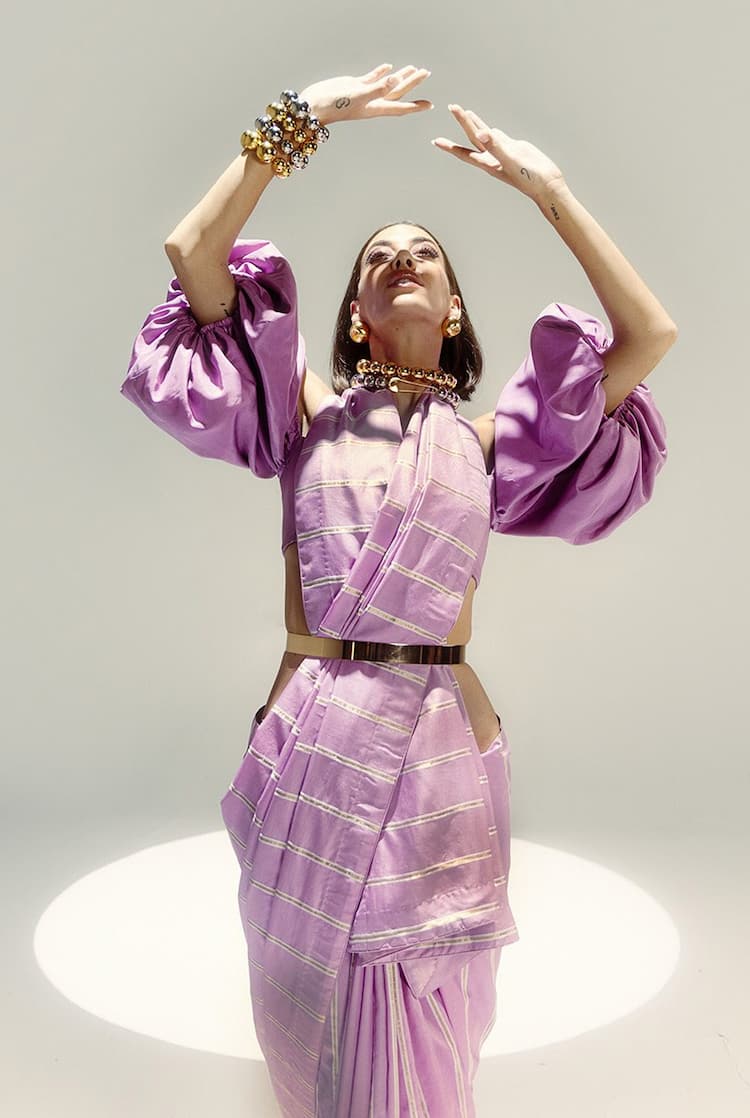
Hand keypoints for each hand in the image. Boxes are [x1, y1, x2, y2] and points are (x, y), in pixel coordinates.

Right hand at [300, 63, 432, 126]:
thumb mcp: (359, 95)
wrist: (315, 104)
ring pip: (387, 84)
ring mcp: (365, 94)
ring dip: (400, 77)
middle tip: (426, 73)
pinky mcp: (356, 85)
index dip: (415, 106)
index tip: (430, 105)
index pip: (400, 106)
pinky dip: (381, 73)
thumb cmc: (335, 105)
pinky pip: (372, 78)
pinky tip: (388, 67)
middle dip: (412, 83)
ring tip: (413, 69)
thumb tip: (396, 79)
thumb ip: (378, 87)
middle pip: (397, 92)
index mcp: (375, 108)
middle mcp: (373, 102)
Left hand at [432, 104, 565, 203]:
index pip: (464, 151)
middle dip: (462, 122)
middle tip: (452, 107)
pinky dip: (491, 130)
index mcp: (487, 163)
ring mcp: (502, 152)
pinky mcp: (513, 148)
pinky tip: (487, 127)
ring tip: (466, 113)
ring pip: (485, 135)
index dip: (450, 146)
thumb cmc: (529, 177)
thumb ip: (495, 145)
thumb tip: (480, 134)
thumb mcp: (510, 159)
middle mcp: (492, 157)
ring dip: (475, 124)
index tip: (436, 140)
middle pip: (472, 137)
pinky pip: (498, 137)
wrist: (546, 183)